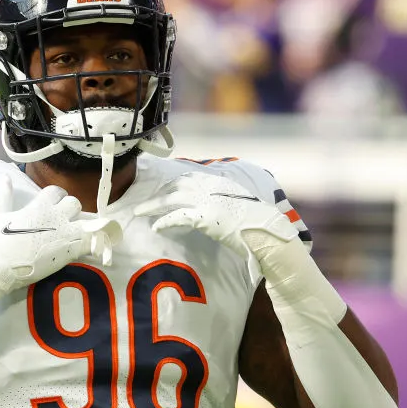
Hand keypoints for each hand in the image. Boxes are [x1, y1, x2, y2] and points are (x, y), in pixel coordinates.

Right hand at [0, 183, 121, 296]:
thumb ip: (4, 195)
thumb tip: (5, 177)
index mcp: (38, 207)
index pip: (57, 191)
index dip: (56, 196)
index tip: (52, 204)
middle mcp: (54, 217)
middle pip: (74, 204)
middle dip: (70, 210)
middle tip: (62, 220)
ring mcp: (63, 236)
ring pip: (85, 222)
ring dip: (81, 226)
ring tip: (72, 235)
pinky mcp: (68, 253)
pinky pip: (88, 243)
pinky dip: (88, 244)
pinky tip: (81, 248)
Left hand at [134, 172, 296, 258]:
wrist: (266, 230)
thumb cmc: (257, 221)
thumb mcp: (240, 202)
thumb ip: (224, 197)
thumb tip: (215, 203)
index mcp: (219, 181)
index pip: (189, 177)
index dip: (172, 183)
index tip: (162, 190)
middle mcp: (210, 187)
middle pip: (176, 185)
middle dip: (158, 194)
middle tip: (144, 203)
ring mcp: (206, 200)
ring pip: (171, 198)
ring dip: (153, 205)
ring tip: (140, 213)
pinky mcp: (204, 216)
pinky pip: (178, 217)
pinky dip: (164, 221)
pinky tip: (156, 227)